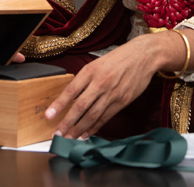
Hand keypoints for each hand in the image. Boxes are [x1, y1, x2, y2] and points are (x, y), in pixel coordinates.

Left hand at [43, 27, 193, 139]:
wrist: (144, 56)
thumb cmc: (119, 58)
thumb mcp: (98, 62)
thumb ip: (85, 79)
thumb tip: (71, 97)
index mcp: (91, 70)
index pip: (71, 90)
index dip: (59, 104)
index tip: (49, 116)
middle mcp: (101, 82)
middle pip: (81, 107)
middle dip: (67, 123)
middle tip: (58, 134)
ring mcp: (112, 93)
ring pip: (93, 115)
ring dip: (80, 129)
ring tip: (70, 138)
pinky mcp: (123, 101)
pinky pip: (106, 117)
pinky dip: (95, 127)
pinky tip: (87, 133)